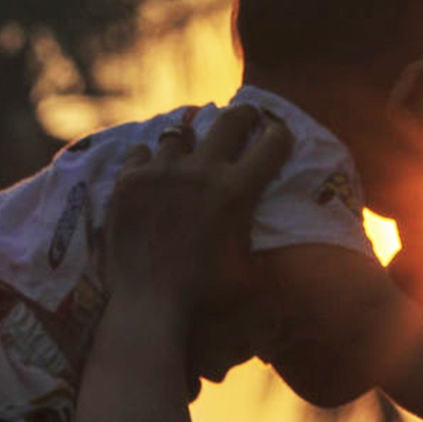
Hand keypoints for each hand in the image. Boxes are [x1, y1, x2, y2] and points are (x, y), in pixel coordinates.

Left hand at [103, 104, 292, 312]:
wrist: (149, 306)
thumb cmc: (208, 297)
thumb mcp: (254, 274)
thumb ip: (271, 251)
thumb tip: (293, 250)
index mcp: (238, 191)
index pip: (273, 144)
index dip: (280, 135)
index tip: (279, 132)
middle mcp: (202, 171)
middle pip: (231, 121)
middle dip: (245, 115)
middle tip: (248, 116)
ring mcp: (162, 172)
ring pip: (179, 133)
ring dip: (191, 139)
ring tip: (190, 146)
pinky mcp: (129, 182)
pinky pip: (141, 151)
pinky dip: (150, 158)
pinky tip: (152, 169)